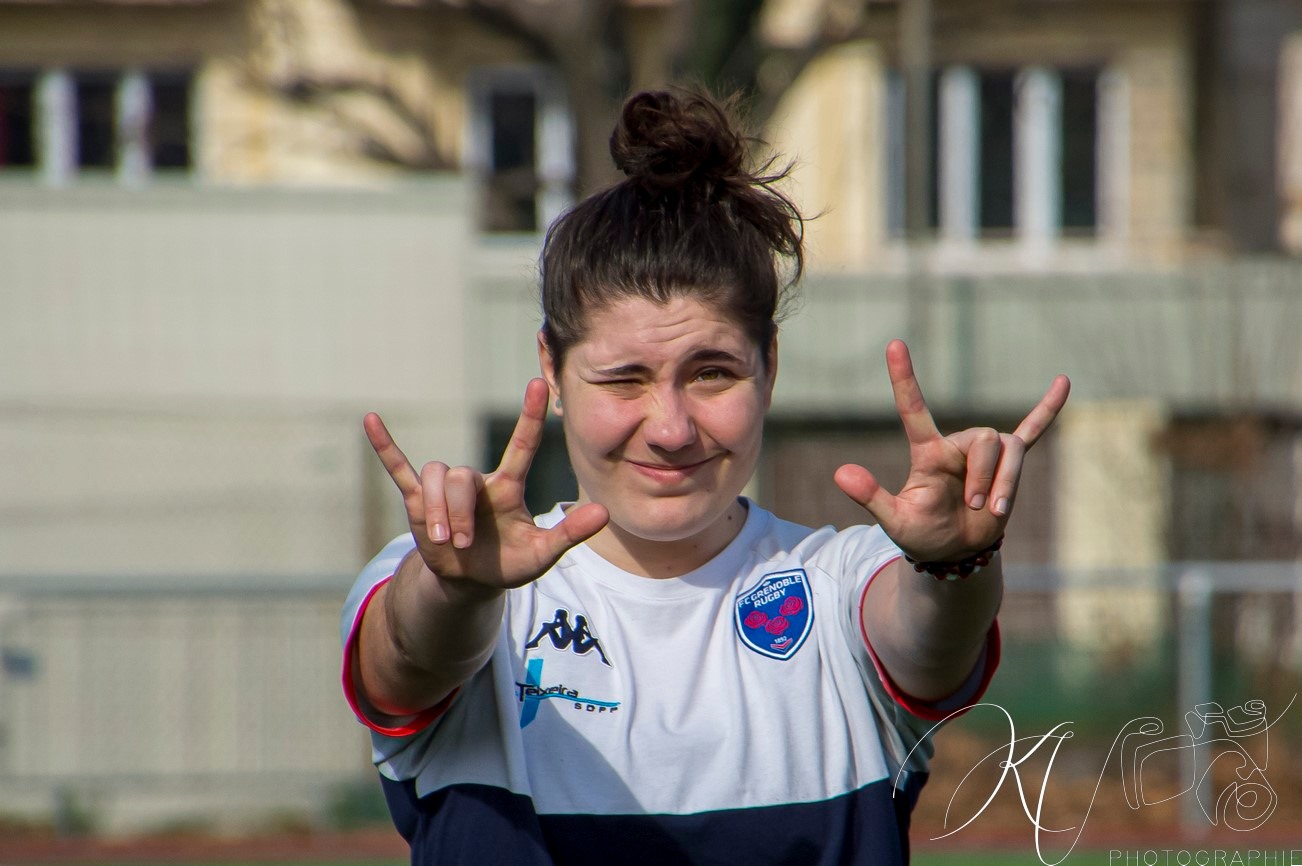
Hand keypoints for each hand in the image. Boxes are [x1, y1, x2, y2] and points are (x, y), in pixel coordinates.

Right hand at [363, 378, 608, 589]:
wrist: (470, 581)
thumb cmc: (509, 564)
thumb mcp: (542, 554)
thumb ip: (569, 533)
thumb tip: (605, 513)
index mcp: (508, 488)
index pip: (521, 445)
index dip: (530, 415)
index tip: (538, 383)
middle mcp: (478, 482)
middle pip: (460, 476)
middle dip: (456, 512)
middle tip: (460, 544)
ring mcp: (446, 490)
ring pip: (435, 476)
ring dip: (435, 511)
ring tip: (443, 542)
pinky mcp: (418, 501)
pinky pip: (400, 468)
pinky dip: (385, 447)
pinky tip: (370, 419)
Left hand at [834, 340, 1069, 561]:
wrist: (955, 552)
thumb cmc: (923, 535)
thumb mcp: (895, 521)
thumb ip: (871, 496)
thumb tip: (840, 473)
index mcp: (928, 453)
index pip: (913, 409)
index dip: (904, 378)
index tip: (895, 344)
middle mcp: (957, 445)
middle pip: (984, 441)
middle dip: (985, 477)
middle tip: (975, 506)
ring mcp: (985, 455)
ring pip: (1009, 450)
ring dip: (1006, 484)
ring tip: (994, 511)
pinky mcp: (1009, 466)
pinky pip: (1032, 432)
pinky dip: (1048, 409)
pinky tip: (1064, 382)